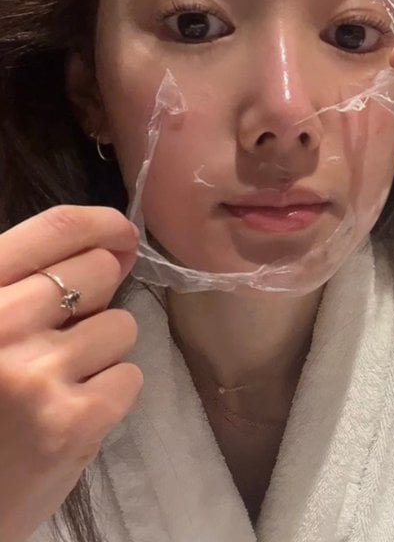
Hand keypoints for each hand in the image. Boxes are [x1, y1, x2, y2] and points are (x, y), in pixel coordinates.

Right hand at [0, 206, 142, 541]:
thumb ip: (27, 286)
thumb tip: (117, 247)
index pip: (55, 227)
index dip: (103, 224)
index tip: (122, 234)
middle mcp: (0, 324)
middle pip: (99, 272)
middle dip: (95, 299)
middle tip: (64, 337)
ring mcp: (38, 373)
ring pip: (120, 327)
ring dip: (101, 354)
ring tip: (55, 387)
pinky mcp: (75, 420)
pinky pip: (130, 378)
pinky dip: (108, 397)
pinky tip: (67, 417)